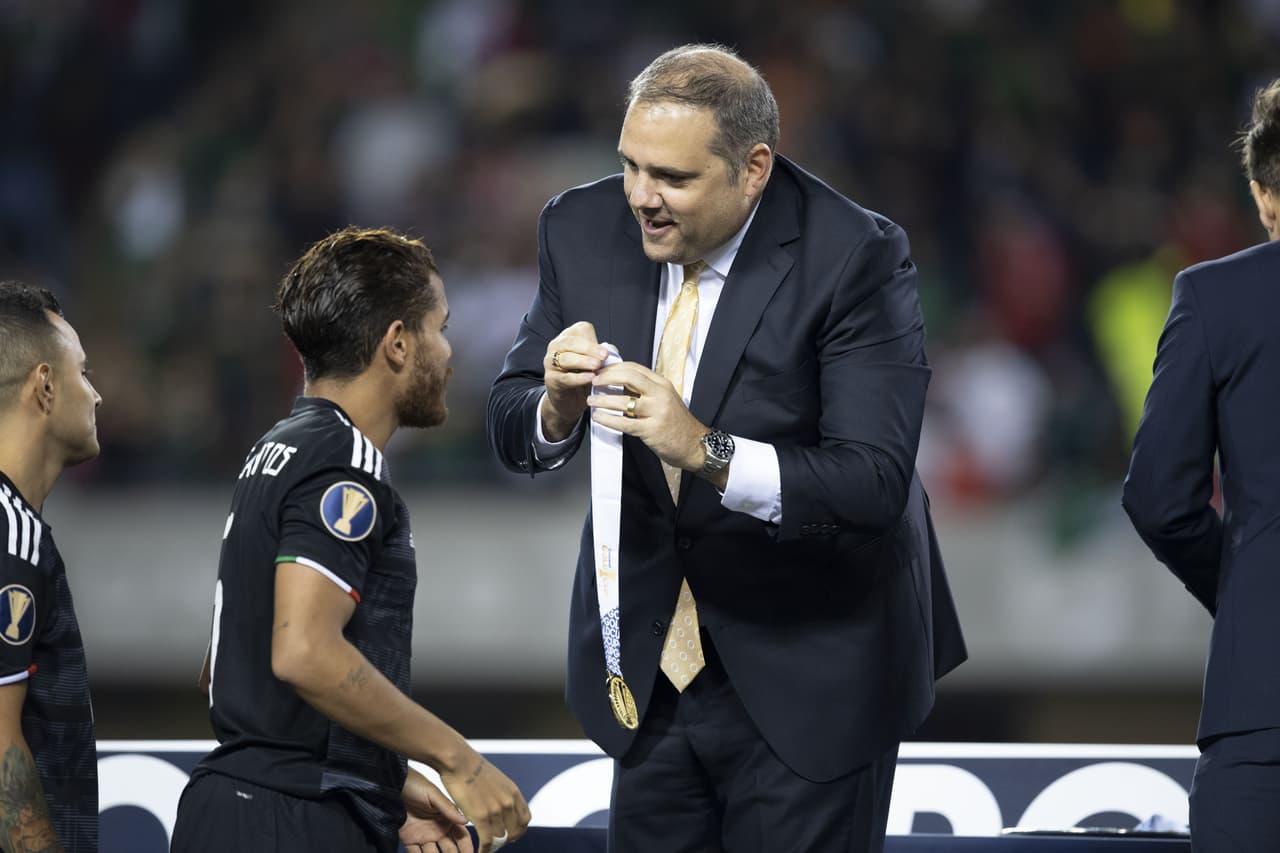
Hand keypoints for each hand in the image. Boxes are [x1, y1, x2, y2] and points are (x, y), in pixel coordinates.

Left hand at [400, 775, 473, 852]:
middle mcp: (438, 829)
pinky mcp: (409, 839)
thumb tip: (466, 820)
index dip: (467, 848)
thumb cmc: (415, 784)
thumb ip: (448, 808)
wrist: (392, 785)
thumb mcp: (433, 794)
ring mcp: (423, 835)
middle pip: (450, 849)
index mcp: (447, 818)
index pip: (461, 836)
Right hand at [439, 749, 530, 852]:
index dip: (518, 830)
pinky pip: (487, 841)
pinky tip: (479, 852)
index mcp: (513, 792)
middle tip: (496, 843)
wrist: (458, 760)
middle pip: (515, 831)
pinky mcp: (481, 816)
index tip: (510, 834)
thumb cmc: (471, 768)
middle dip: (506, 840)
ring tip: (485, 847)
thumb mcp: (495, 780)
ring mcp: (496, 810)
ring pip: (500, 838)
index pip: (525, 819)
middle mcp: (508, 802)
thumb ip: (501, 794)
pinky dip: (484, 850)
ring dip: (493, 846)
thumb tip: (500, 805)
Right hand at [542, 322, 608, 440]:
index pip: (580, 330)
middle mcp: (557, 346)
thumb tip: (611, 350)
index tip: (605, 352)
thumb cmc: (584, 376)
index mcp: (569, 337)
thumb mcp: (595, 363)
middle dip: (589, 348)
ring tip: (597, 366)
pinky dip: (578, 378)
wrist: (570, 400)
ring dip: (583, 361)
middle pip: (571, 342)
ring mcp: (550, 362)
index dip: (593, 340)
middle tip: (604, 356)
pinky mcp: (550, 379)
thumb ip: (602, 355)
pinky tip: (590, 378)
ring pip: (566, 358)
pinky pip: (564, 377)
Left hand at [587, 361, 707, 470]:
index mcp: (662, 384)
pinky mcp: (651, 430)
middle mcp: (660, 394)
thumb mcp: (663, 399)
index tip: (600, 370)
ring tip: (590, 401)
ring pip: (623, 401)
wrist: (694, 445)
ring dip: (602, 400)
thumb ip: (644, 390)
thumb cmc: (676, 423)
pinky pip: (624, 423)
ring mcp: (656, 412)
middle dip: (606, 377)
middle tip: (592, 381)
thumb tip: (617, 382)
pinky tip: (598, 418)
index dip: (614, 367)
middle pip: (628, 377)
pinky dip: (608, 419)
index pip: (634, 367)